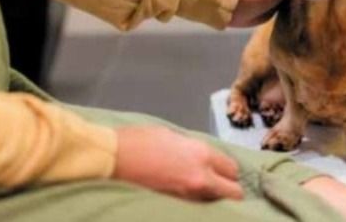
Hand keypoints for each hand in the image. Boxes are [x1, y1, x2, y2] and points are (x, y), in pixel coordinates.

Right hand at [113, 126, 243, 200]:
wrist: (112, 158)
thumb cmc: (139, 141)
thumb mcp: (173, 137)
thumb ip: (194, 150)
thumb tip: (203, 159)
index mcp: (202, 154)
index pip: (233, 170)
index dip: (229, 172)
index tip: (223, 173)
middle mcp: (201, 178)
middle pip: (233, 193)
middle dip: (229, 191)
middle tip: (219, 188)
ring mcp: (187, 197)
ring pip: (214, 204)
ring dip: (212, 200)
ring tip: (201, 195)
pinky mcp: (173, 207)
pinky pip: (195, 209)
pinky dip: (195, 206)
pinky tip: (186, 200)